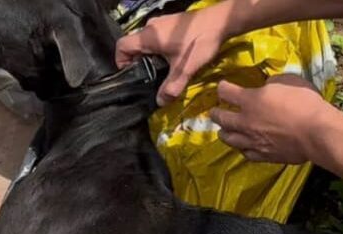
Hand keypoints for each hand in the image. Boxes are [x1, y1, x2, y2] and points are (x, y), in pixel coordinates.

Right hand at [115, 5, 230, 105]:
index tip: (133, 74)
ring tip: (163, 68)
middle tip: (150, 76)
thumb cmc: (199, 42)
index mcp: (148, 37)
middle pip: (134, 45)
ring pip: (146, 41)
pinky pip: (157, 36)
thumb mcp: (185, 69)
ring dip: (150, 55)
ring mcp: (161, 22)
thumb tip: (160, 103)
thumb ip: (171, 87)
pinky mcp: (172, 22)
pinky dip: (159, 47)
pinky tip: (174, 56)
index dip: (121, 61)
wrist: (221, 21)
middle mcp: (151, 27)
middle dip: (138, 61)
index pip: (121, 46)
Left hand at [210, 74, 331, 163]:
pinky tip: (244, 146)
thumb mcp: (287, 81)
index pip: (225, 92)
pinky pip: (246, 153)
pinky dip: (242, 148)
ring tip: (223, 131)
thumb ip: (272, 83)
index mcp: (249, 100)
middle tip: (214, 112)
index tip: (223, 87)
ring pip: (229, 139)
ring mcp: (252, 141)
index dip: (222, 88)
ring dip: (224, 133)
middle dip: (215, 113)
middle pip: (221, 118)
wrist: (316, 133)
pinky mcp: (262, 155)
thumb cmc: (304, 102)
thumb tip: (267, 87)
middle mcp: (244, 121)